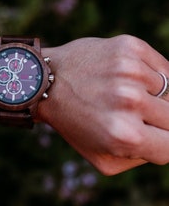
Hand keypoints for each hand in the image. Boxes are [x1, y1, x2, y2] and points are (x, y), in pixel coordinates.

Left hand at [38, 35, 168, 174]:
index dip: (163, 143)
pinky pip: (159, 68)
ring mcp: (130, 70)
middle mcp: (130, 101)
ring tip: (122, 95)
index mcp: (125, 135)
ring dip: (152, 97)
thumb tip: (167, 140)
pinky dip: (148, 76)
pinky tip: (124, 78)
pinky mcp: (129, 47)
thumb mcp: (103, 158)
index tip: (152, 136)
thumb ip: (141, 157)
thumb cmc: (75, 123)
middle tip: (132, 115)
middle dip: (158, 121)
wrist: (47, 83)